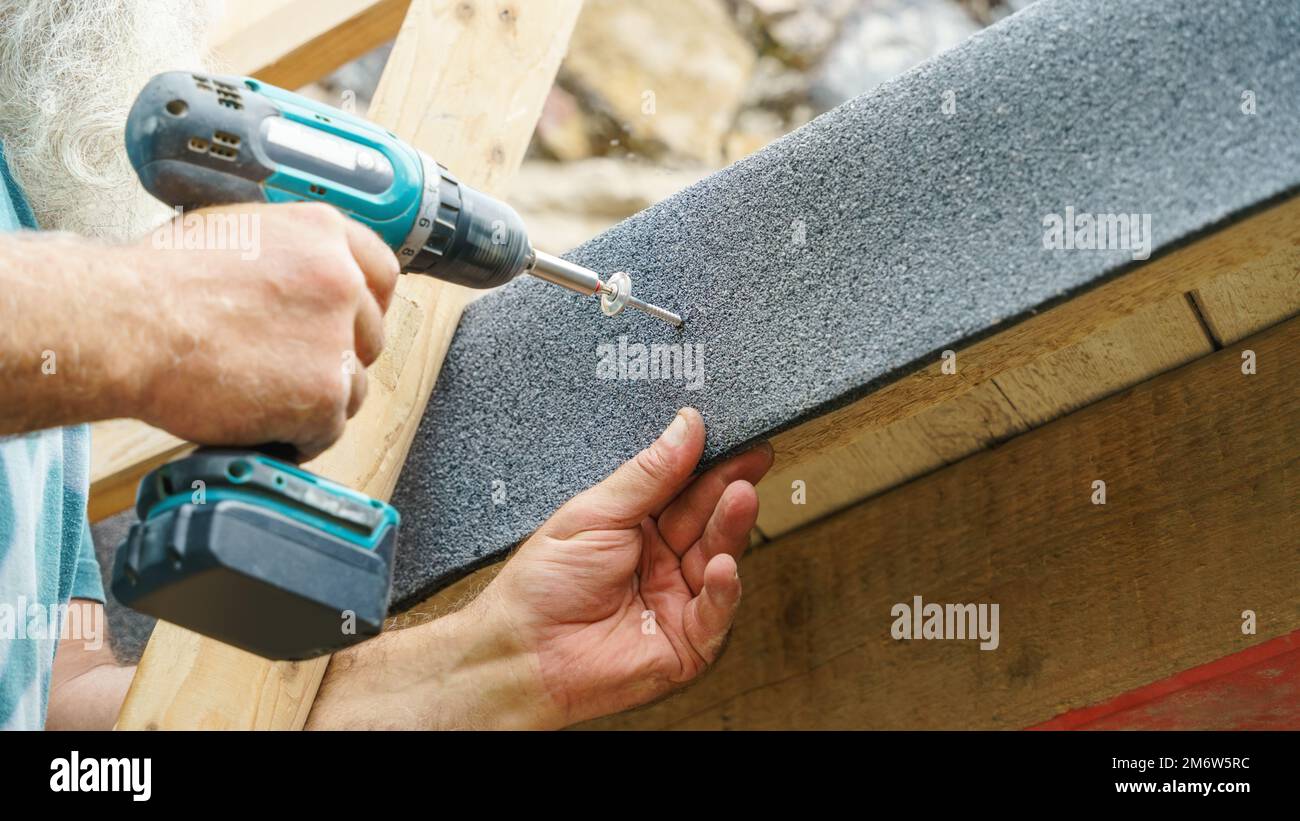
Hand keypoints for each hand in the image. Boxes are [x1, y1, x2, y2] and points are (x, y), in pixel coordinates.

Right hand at [122, 202, 398, 458]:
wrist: (126, 324)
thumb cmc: (157, 282)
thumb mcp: (236, 235)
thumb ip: (287, 256)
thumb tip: (301, 283)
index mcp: (323, 234)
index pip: (382, 273)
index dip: (364, 307)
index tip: (348, 327)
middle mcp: (341, 281)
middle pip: (368, 336)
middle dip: (334, 358)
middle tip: (284, 369)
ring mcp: (337, 338)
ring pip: (352, 387)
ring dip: (314, 401)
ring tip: (260, 398)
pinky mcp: (324, 393)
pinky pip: (327, 429)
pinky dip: (297, 436)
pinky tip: (259, 425)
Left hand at [481, 407, 773, 725]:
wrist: (522, 654)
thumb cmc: (543, 585)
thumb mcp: (593, 514)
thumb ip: (648, 475)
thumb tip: (686, 425)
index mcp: (639, 527)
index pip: (685, 489)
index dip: (712, 465)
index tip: (740, 439)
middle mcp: (663, 561)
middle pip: (706, 520)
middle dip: (729, 491)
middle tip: (751, 462)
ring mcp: (678, 601)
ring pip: (717, 559)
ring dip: (731, 530)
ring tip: (741, 498)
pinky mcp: (688, 644)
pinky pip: (715, 614)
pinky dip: (724, 590)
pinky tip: (724, 565)